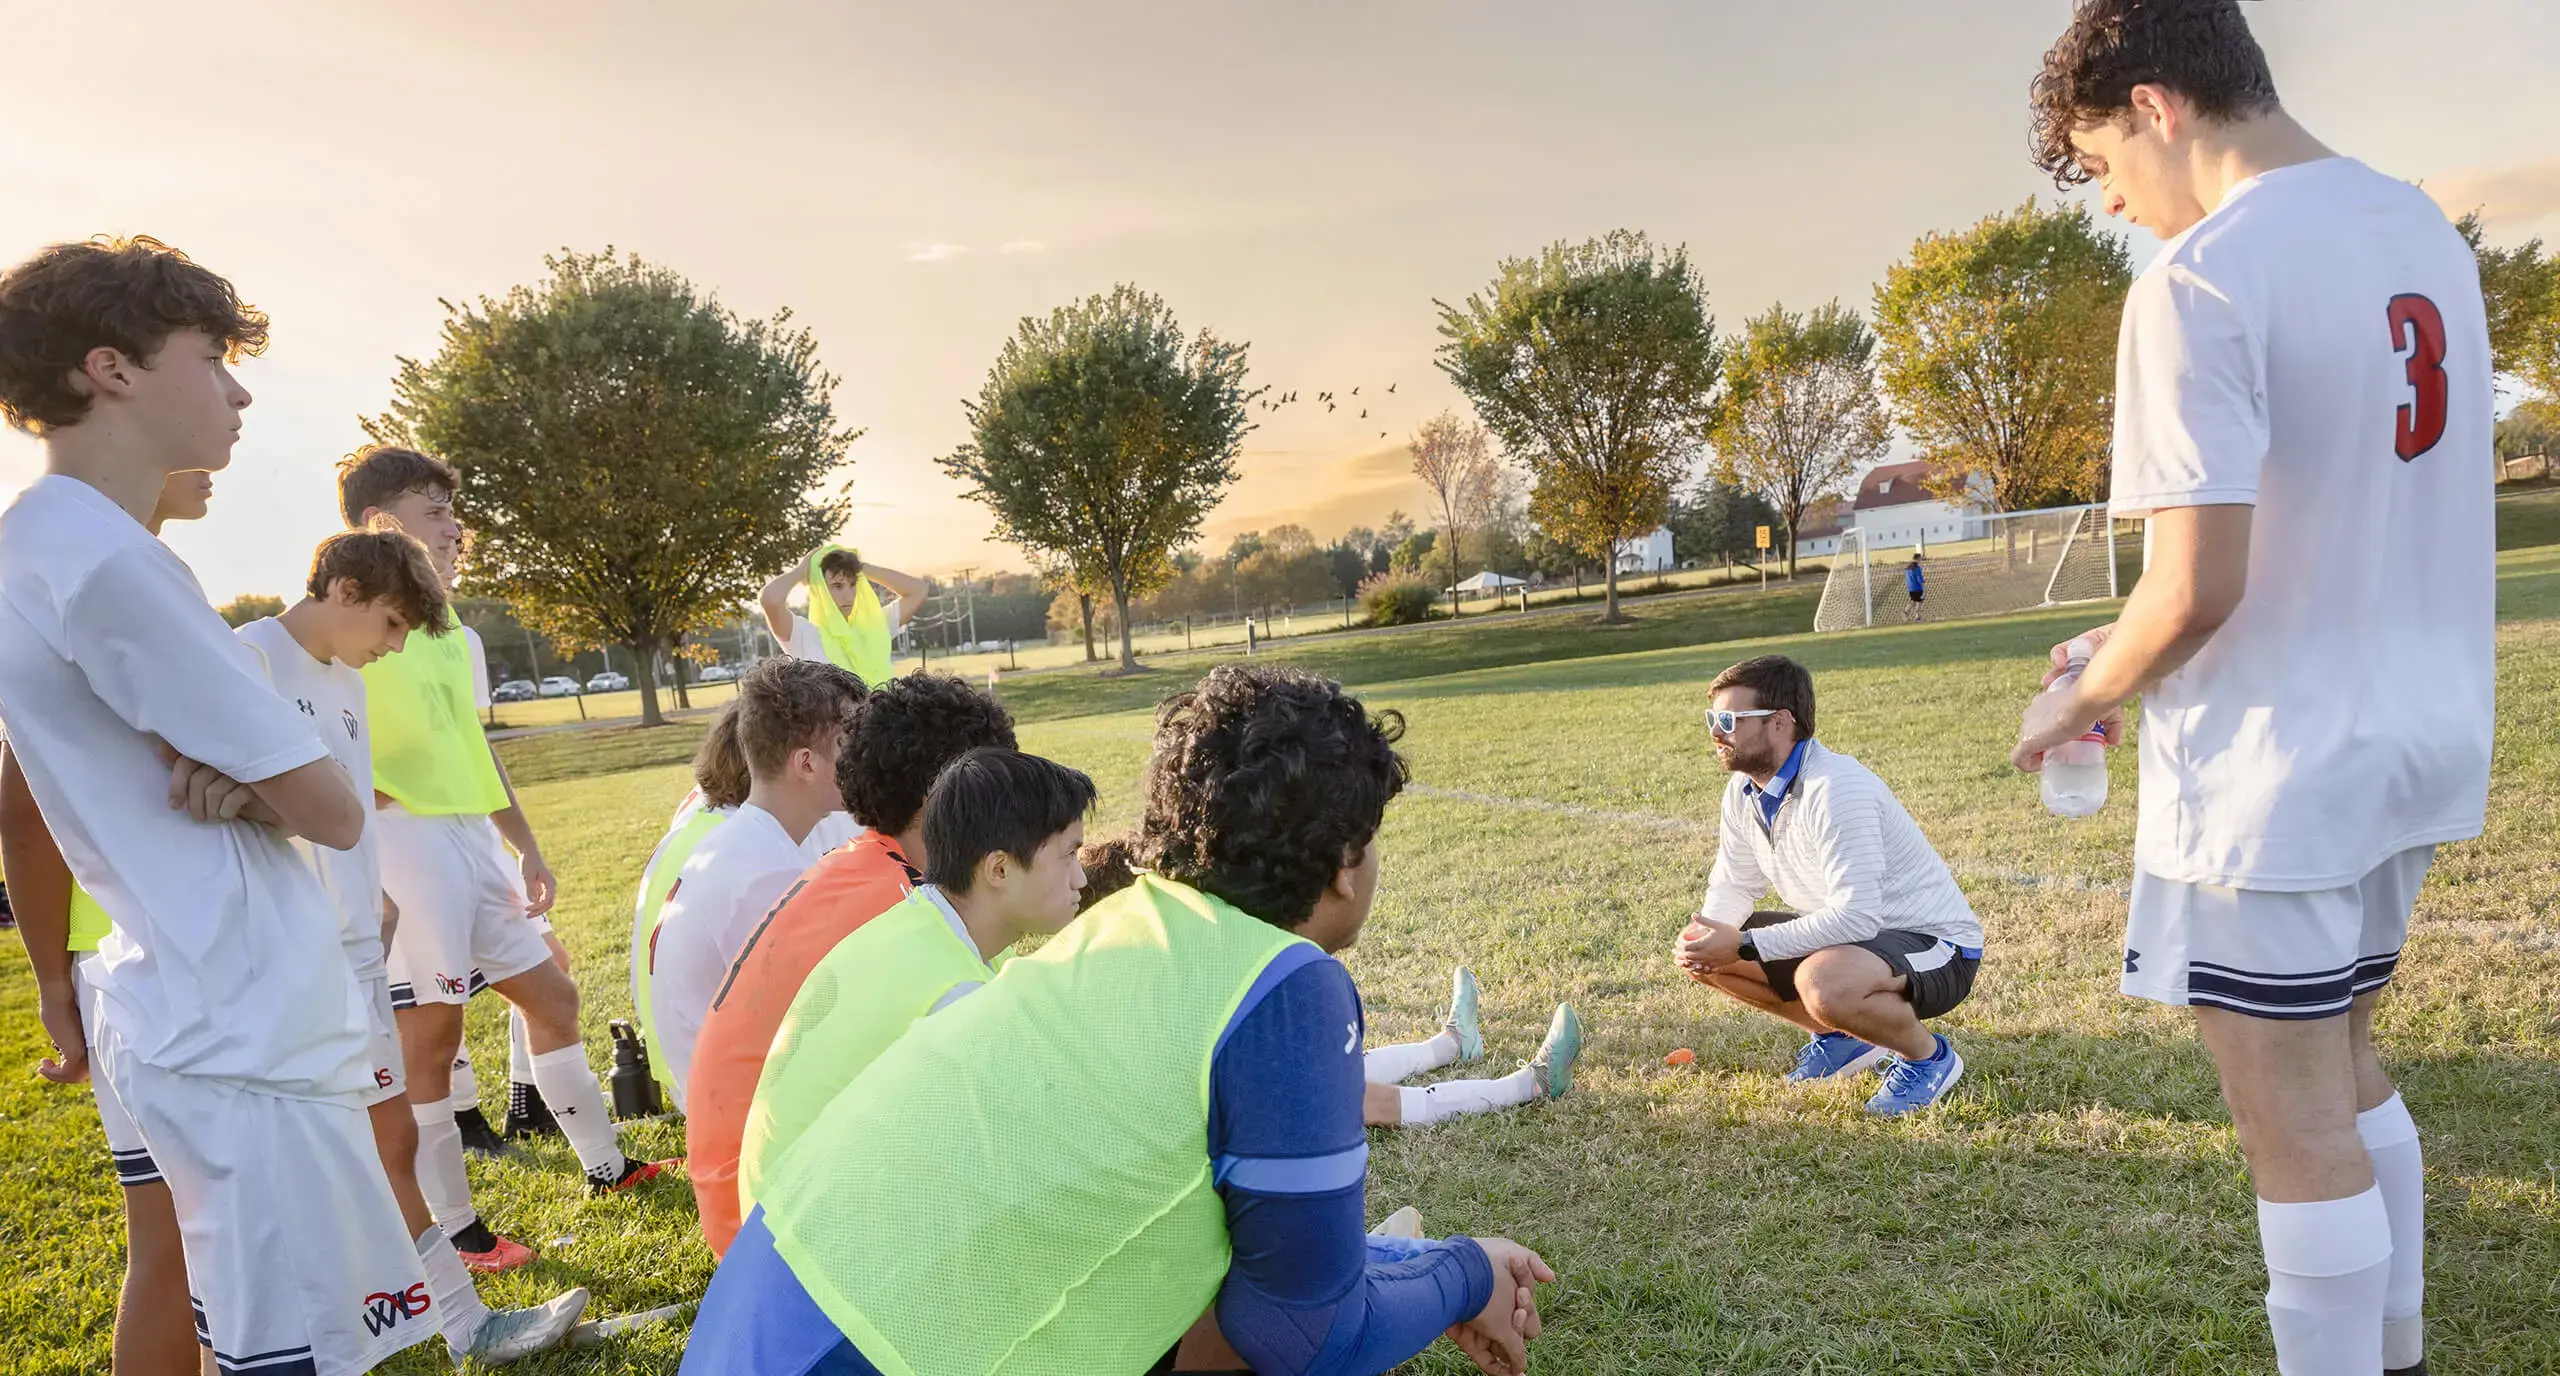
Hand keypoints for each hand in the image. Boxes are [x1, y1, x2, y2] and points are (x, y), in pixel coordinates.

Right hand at [35, 980, 88, 1083]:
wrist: (60, 1000)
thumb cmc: (62, 1010)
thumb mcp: (67, 1029)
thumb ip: (69, 1040)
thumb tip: (61, 1047)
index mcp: (94, 1045)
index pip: (87, 1068)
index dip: (70, 1072)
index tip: (52, 1063)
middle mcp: (93, 1050)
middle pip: (80, 1075)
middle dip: (61, 1075)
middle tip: (45, 1064)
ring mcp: (85, 1052)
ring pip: (73, 1076)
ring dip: (54, 1075)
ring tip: (43, 1064)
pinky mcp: (76, 1053)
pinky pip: (65, 1073)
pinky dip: (52, 1073)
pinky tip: (43, 1063)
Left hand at [165, 752, 253, 822]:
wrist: (274, 806)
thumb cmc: (238, 790)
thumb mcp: (209, 780)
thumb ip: (188, 764)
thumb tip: (161, 748)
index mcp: (216, 750)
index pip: (185, 761)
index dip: (177, 785)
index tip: (175, 805)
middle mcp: (231, 754)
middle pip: (198, 779)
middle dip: (195, 804)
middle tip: (199, 817)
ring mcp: (247, 767)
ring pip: (213, 791)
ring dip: (210, 811)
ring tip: (214, 817)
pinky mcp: (261, 782)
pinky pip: (232, 797)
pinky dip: (226, 811)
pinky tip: (229, 814)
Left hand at [520, 851, 556, 917]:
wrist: (529, 853)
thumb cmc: (529, 862)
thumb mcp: (528, 875)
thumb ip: (530, 888)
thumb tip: (532, 901)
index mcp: (551, 883)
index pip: (547, 900)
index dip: (538, 907)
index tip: (527, 909)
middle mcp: (551, 886)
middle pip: (548, 903)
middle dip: (538, 911)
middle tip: (527, 916)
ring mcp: (546, 887)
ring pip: (544, 902)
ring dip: (537, 909)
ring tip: (526, 913)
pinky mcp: (541, 887)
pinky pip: (540, 899)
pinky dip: (535, 904)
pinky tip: (527, 906)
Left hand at [1446, 1236, 1555, 1375]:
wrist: (1453, 1269)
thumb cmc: (1485, 1261)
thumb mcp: (1513, 1254)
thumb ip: (1533, 1266)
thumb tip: (1551, 1277)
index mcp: (1506, 1295)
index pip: (1526, 1311)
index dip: (1526, 1305)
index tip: (1520, 1294)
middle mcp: (1495, 1313)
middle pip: (1519, 1330)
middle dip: (1520, 1323)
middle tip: (1516, 1311)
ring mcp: (1482, 1328)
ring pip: (1505, 1347)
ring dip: (1514, 1349)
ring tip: (1513, 1330)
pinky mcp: (1468, 1340)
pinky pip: (1488, 1360)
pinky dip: (1502, 1370)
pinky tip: (1516, 1375)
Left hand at [1676, 919, 1743, 972]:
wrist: (1745, 946)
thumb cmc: (1731, 934)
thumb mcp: (1717, 925)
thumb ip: (1704, 920)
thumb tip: (1693, 914)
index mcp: (1704, 944)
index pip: (1686, 947)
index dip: (1680, 945)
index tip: (1677, 942)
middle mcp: (1705, 954)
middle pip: (1688, 956)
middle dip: (1680, 954)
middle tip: (1674, 952)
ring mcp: (1711, 961)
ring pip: (1694, 964)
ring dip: (1686, 961)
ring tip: (1681, 959)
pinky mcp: (1716, 966)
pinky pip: (1703, 969)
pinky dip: (1696, 967)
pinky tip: (1695, 965)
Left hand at [2020, 625, 2127, 771]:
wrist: (2083, 704)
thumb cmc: (2093, 703)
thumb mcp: (2108, 713)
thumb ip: (2112, 726)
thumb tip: (2113, 741)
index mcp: (2047, 702)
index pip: (2043, 718)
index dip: (2052, 731)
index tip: (2066, 740)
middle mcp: (2033, 712)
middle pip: (2033, 731)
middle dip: (2045, 743)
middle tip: (2061, 752)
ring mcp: (2028, 727)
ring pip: (2026, 744)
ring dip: (2037, 754)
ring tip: (2053, 760)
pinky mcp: (2026, 741)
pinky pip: (2018, 758)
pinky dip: (2028, 765)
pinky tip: (2042, 767)